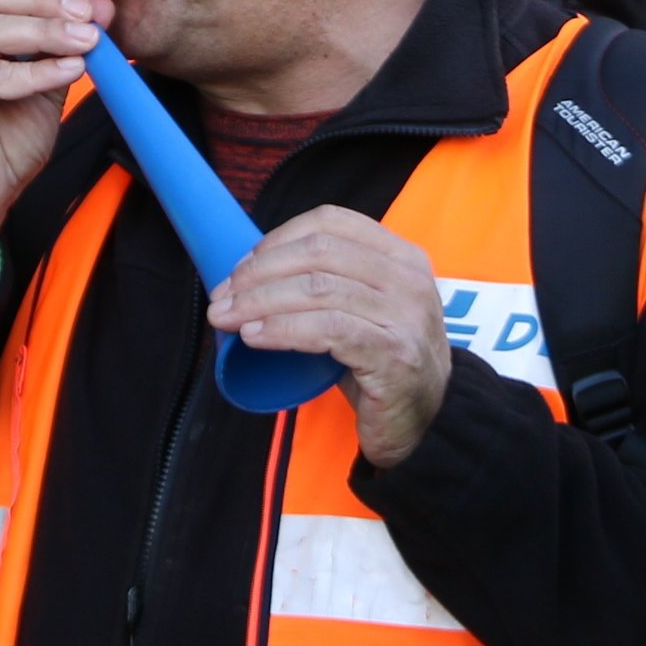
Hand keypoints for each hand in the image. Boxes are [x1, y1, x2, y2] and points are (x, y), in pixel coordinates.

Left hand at [207, 208, 458, 464]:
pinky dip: (282, 330)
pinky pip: (327, 330)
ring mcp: (405, 316)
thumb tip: (249, 273)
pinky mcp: (394, 354)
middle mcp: (408, 279)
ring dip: (259, 302)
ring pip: (317, 289)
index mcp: (401, 256)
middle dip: (259, 272)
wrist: (422, 423)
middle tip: (224, 296)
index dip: (278, 238)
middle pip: (318, 253)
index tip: (242, 266)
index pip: (331, 221)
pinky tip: (254, 338)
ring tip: (226, 318)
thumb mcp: (362, 310)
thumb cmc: (379, 365)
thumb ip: (327, 284)